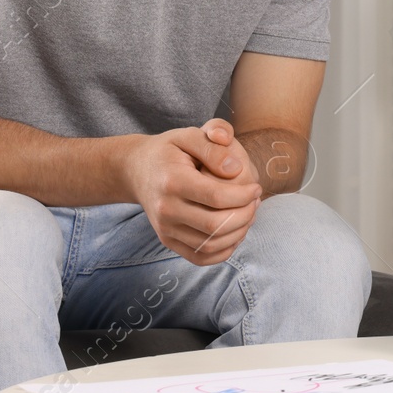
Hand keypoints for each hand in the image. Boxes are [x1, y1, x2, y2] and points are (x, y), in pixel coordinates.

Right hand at [121, 119, 262, 265]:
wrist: (136, 170)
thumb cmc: (169, 150)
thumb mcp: (189, 135)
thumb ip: (213, 146)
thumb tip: (236, 169)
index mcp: (173, 182)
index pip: (217, 197)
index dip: (244, 195)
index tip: (256, 187)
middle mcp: (166, 210)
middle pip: (215, 225)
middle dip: (245, 215)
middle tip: (256, 202)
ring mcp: (165, 229)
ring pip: (211, 244)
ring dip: (239, 233)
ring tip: (248, 214)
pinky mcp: (167, 241)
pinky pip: (200, 257)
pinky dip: (224, 250)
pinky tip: (235, 232)